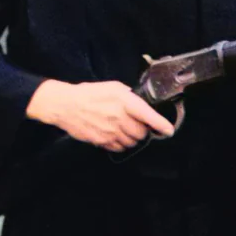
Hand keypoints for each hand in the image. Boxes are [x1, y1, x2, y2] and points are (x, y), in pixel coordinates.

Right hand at [27, 79, 174, 151]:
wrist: (65, 105)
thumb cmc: (89, 93)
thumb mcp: (112, 87)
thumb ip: (129, 95)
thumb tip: (141, 104)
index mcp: (124, 101)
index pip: (148, 116)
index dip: (161, 125)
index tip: (169, 130)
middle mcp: (119, 117)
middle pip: (142, 133)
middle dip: (142, 130)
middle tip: (136, 124)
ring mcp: (110, 131)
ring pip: (132, 142)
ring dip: (132, 138)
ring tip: (124, 129)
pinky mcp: (102, 141)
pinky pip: (119, 148)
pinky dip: (121, 144)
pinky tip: (115, 135)